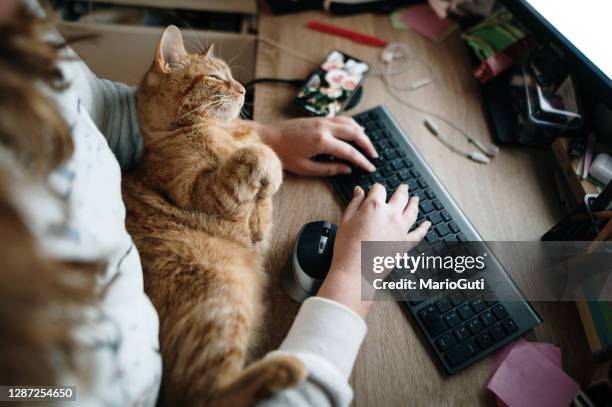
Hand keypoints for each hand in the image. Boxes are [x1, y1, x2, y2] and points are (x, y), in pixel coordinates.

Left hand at [253, 117, 377, 175]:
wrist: (268, 137)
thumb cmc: (284, 155)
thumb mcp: (306, 168)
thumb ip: (329, 169)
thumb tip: (347, 169)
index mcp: (322, 142)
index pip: (350, 152)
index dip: (362, 161)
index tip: (370, 168)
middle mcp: (325, 128)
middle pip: (355, 134)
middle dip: (367, 145)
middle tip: (374, 156)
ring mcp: (322, 120)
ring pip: (350, 123)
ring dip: (362, 134)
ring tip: (368, 145)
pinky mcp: (319, 118)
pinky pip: (342, 119)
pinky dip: (352, 125)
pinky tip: (356, 132)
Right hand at [317, 184, 430, 317]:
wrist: (356, 271)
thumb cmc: (347, 248)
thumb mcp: (345, 221)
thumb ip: (354, 203)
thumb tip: (359, 191)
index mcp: (374, 207)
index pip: (379, 189)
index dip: (376, 188)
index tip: (375, 189)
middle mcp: (391, 215)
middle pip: (400, 196)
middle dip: (402, 189)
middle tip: (403, 186)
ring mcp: (401, 229)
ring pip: (412, 211)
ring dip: (414, 202)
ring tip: (416, 198)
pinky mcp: (405, 244)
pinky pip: (419, 233)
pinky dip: (424, 228)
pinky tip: (428, 223)